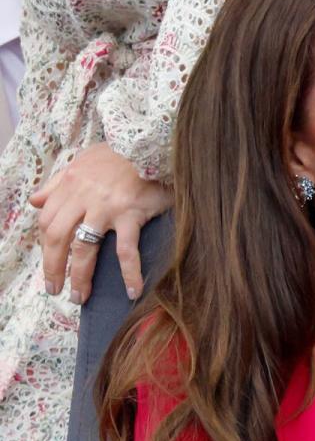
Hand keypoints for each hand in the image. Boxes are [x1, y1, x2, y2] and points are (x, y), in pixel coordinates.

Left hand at [29, 142, 172, 303]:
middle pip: (58, 238)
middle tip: (55, 289)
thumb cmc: (121, 155)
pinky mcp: (130, 215)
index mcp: (70, 185)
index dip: (46, 247)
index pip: (48, 221)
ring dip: (80, 276)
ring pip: (84, 248)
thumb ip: (58, 183)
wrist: (153, 144)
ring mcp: (106, 207)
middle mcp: (83, 197)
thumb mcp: (83, 162)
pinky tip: (134, 290)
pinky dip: (129, 273)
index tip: (52, 264)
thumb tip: (35, 201)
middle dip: (54, 267)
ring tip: (80, 297)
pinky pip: (126, 250)